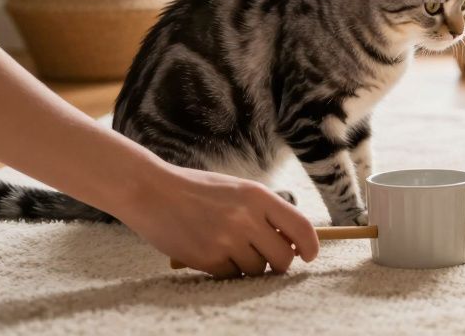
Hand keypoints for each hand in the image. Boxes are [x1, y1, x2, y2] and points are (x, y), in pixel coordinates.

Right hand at [118, 164, 319, 277]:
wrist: (152, 192)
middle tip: (270, 259)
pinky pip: (232, 275)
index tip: (310, 255)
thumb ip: (266, 212)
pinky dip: (227, 269)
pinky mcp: (207, 258)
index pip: (300, 227)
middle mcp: (246, 218)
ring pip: (257, 269)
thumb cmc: (199, 190)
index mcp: (259, 196)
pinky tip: (213, 251)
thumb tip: (294, 242)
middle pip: (283, 257)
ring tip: (232, 248)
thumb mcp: (239, 190)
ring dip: (250, 266)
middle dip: (281, 263)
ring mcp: (226, 240)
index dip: (311, 245)